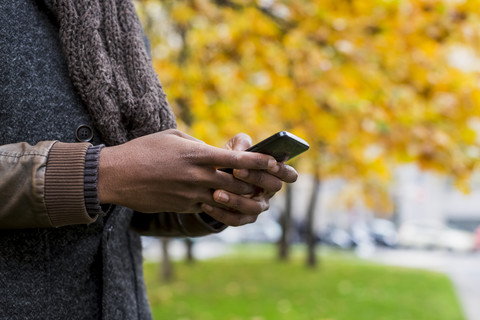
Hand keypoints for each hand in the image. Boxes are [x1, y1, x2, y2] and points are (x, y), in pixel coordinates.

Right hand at [97, 129, 277, 213]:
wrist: (117, 176)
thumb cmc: (144, 150)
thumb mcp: (173, 137)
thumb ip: (198, 144)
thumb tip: (214, 152)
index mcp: (197, 154)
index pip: (237, 159)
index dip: (260, 162)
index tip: (275, 163)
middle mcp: (198, 176)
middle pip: (238, 183)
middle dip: (259, 184)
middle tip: (273, 183)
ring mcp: (191, 194)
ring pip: (228, 200)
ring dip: (246, 200)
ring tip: (260, 201)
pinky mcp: (183, 207)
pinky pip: (210, 209)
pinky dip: (224, 207)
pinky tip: (232, 206)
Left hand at [200, 133, 297, 225]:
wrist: (212, 179)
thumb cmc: (230, 159)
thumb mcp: (234, 147)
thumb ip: (240, 143)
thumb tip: (241, 150)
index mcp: (273, 173)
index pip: (289, 174)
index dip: (283, 170)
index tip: (270, 163)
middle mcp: (269, 191)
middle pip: (272, 187)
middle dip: (256, 178)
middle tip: (236, 171)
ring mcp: (258, 207)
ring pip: (253, 207)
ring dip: (236, 200)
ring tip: (217, 193)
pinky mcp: (244, 218)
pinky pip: (236, 220)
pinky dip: (221, 214)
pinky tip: (206, 205)